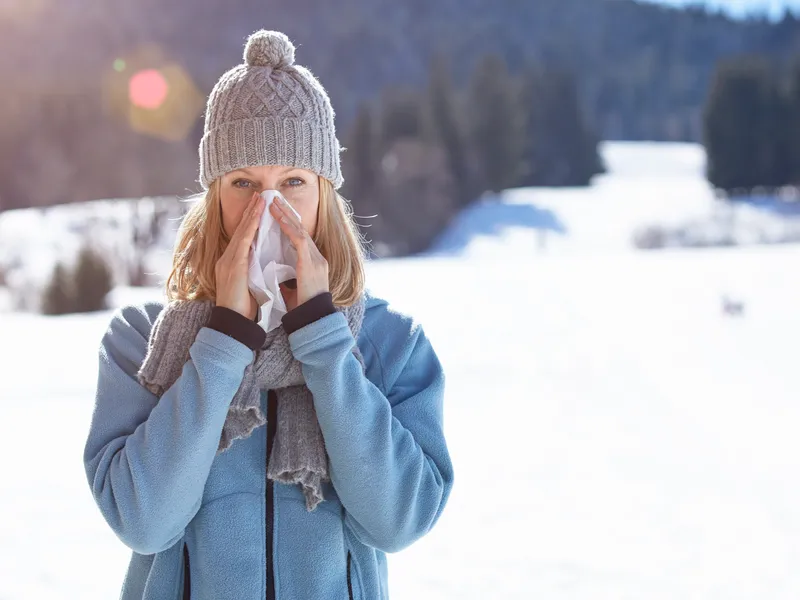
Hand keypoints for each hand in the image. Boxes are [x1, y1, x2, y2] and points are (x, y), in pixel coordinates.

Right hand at [215, 192, 263, 319]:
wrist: (233, 322)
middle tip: (259, 196)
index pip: (241, 237)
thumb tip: (263, 265)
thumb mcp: (249, 285)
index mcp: (231, 264)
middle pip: (240, 230)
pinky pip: (243, 241)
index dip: (249, 222)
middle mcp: (227, 259)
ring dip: (251, 214)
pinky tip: (257, 216)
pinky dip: (250, 227)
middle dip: (250, 212)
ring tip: (260, 199)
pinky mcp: (234, 265)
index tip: (257, 208)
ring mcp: (228, 261)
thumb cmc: (243, 308)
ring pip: (241, 232)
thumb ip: (253, 272)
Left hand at [269, 194, 328, 306]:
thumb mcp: (292, 289)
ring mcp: (315, 259)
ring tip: (273, 203)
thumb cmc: (302, 309)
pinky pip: (299, 238)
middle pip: (301, 229)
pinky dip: (287, 226)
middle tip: (274, 200)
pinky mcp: (310, 262)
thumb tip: (272, 274)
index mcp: (312, 264)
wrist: (312, 319)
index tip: (276, 214)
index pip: (300, 238)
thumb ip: (285, 278)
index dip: (288, 225)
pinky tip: (277, 217)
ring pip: (299, 230)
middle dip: (287, 214)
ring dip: (285, 215)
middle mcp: (317, 257)